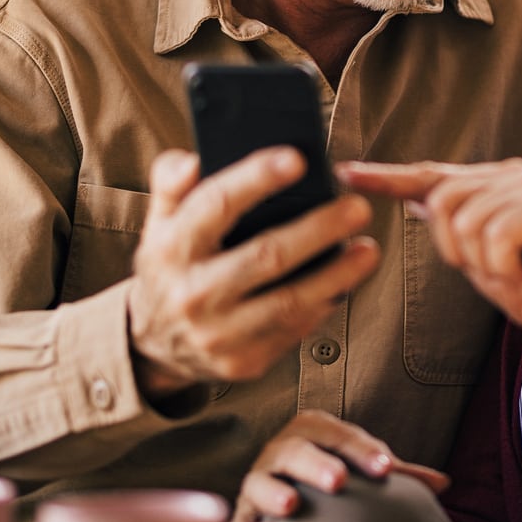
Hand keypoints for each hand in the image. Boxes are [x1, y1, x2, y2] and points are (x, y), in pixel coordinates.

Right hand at [127, 148, 379, 395]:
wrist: (154, 343)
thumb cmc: (170, 267)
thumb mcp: (158, 221)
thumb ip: (172, 182)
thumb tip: (194, 159)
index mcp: (173, 248)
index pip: (216, 205)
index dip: (256, 179)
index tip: (296, 160)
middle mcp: (193, 293)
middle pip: (266, 257)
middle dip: (318, 230)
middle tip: (357, 208)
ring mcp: (218, 333)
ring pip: (289, 302)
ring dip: (337, 276)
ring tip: (368, 250)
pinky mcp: (242, 361)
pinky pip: (293, 330)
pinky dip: (323, 305)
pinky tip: (345, 283)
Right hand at [227, 411, 449, 521]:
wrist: (289, 494)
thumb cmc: (335, 477)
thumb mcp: (363, 471)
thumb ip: (398, 475)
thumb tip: (445, 482)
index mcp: (313, 432)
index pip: (338, 435)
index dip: (361, 449)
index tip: (386, 469)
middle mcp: (280, 453)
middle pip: (295, 452)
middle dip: (316, 464)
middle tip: (338, 482)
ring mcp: (258, 484)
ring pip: (258, 483)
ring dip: (272, 493)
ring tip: (291, 507)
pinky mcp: (242, 518)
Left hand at [341, 159, 521, 368]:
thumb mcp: (480, 260)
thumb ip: (453, 230)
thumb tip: (417, 200)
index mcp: (489, 185)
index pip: (429, 176)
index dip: (385, 177)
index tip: (345, 173)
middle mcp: (507, 175)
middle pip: (441, 203)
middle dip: (455, 250)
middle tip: (494, 269)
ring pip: (466, 224)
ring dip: (485, 264)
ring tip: (517, 269)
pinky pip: (497, 238)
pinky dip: (506, 267)